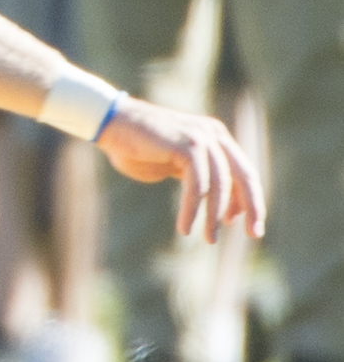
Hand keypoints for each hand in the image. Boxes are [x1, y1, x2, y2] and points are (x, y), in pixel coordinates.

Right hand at [95, 95, 265, 243]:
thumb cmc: (136, 147)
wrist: (108, 123)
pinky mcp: (186, 145)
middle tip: (253, 234)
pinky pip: (197, 186)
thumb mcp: (174, 165)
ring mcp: (201, 137)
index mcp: (214, 136)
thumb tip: (220, 207)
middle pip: (244, 176)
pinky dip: (192, 209)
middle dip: (252, 207)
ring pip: (220, 185)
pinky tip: (184, 227)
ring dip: (214, 215)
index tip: (240, 224)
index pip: (243, 171)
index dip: (247, 199)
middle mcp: (213, 133)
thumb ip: (198, 178)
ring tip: (209, 239)